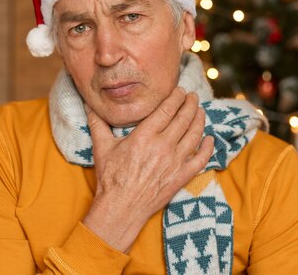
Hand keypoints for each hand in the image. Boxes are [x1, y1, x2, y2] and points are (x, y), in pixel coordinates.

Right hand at [81, 87, 213, 252]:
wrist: (121, 207)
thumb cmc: (111, 178)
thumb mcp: (102, 147)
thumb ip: (97, 123)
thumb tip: (88, 105)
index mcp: (144, 136)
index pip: (167, 109)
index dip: (176, 97)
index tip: (179, 90)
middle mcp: (163, 146)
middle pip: (184, 118)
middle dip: (190, 104)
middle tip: (192, 96)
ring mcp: (175, 162)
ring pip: (194, 135)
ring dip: (199, 120)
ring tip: (200, 110)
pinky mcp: (181, 176)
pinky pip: (201, 159)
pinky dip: (208, 147)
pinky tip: (209, 138)